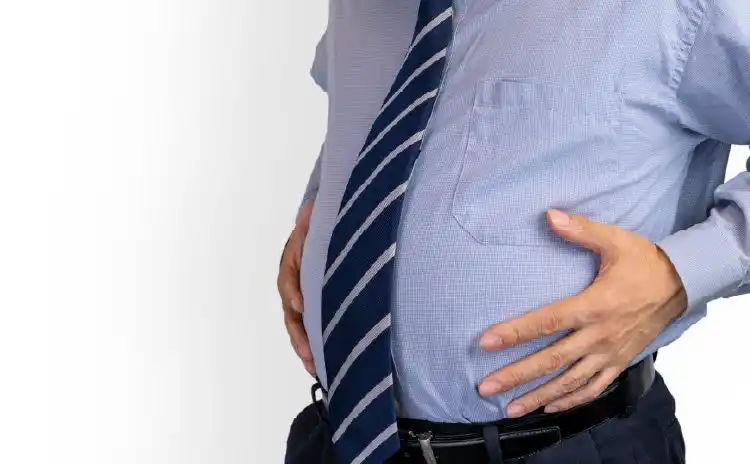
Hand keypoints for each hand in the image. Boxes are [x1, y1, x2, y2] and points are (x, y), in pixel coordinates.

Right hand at [277, 200, 315, 376]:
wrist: (324, 229)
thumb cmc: (318, 226)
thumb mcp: (312, 220)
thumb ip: (310, 219)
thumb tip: (310, 211)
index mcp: (291, 264)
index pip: (288, 280)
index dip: (294, 293)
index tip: (301, 306)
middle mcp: (293, 285)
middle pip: (291, 314)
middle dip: (300, 335)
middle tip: (309, 353)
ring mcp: (301, 299)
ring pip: (298, 327)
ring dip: (305, 347)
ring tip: (315, 367)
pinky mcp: (313, 309)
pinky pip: (310, 329)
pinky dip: (314, 347)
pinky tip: (322, 365)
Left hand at [478, 209, 687, 416]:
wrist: (683, 283)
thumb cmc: (645, 262)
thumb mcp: (615, 240)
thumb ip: (580, 230)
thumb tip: (549, 215)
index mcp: (594, 305)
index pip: (546, 322)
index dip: (515, 333)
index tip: (486, 343)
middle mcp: (599, 335)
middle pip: (551, 360)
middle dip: (516, 375)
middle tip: (486, 387)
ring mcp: (610, 353)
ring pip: (569, 382)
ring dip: (538, 396)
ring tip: (510, 408)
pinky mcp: (619, 362)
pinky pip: (593, 388)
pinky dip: (571, 400)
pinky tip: (549, 407)